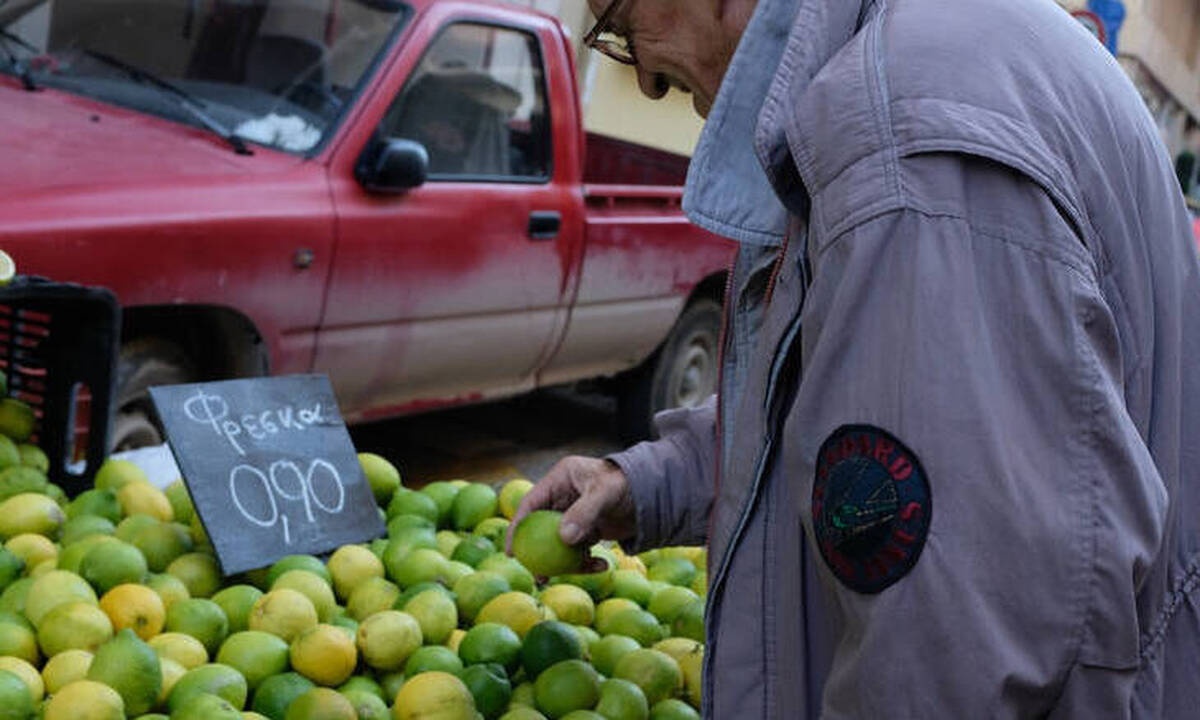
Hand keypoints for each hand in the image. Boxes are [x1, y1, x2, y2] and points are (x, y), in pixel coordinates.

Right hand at [506, 456, 635, 568]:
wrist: (653, 492)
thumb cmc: (627, 484)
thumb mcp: (605, 494)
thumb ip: (584, 513)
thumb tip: (564, 538)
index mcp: (560, 479)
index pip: (530, 504)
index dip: (517, 527)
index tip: (512, 551)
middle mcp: (563, 497)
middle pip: (541, 528)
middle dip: (539, 553)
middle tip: (539, 575)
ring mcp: (575, 515)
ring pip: (560, 543)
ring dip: (565, 561)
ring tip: (574, 573)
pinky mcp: (588, 529)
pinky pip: (580, 549)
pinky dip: (587, 560)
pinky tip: (603, 564)